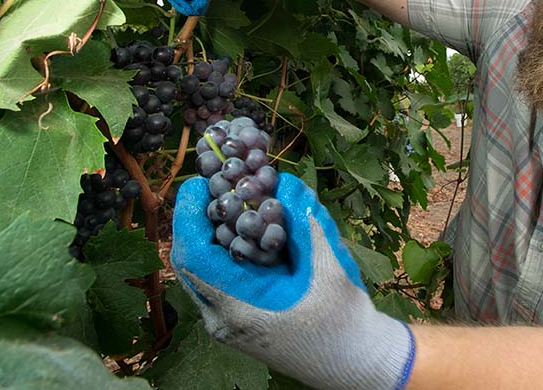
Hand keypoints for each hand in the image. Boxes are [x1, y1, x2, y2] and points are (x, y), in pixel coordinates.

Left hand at [171, 173, 414, 389]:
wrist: (352, 360)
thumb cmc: (343, 322)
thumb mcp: (331, 269)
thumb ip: (308, 227)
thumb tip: (287, 184)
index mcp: (239, 310)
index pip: (194, 258)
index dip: (190, 216)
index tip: (197, 182)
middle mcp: (223, 319)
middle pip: (191, 261)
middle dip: (199, 218)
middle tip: (212, 181)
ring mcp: (227, 321)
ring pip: (201, 269)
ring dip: (209, 231)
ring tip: (224, 195)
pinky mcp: (236, 316)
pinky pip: (217, 277)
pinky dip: (224, 247)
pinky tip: (242, 224)